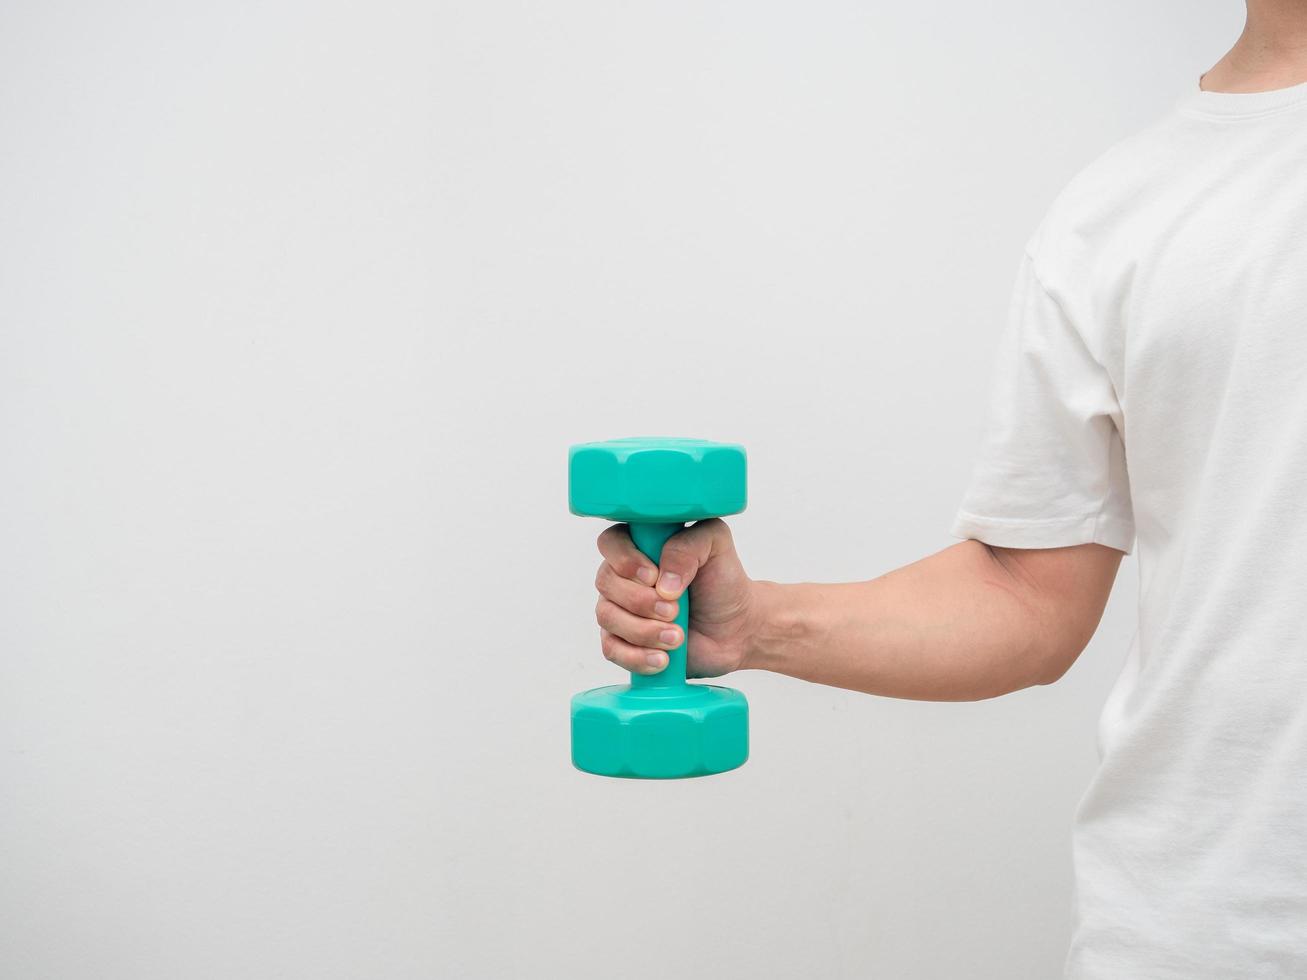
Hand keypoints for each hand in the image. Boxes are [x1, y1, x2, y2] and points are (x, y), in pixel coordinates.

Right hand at [594, 518, 754, 677]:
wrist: (736, 628)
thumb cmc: (723, 583)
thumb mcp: (716, 546)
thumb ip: (688, 545)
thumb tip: (662, 581)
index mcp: (642, 546)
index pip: (611, 542)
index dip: (625, 560)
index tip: (654, 576)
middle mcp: (625, 576)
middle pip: (605, 582)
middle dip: (641, 601)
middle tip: (674, 610)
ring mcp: (621, 610)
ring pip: (607, 617)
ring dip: (643, 631)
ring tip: (677, 637)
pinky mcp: (625, 642)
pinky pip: (611, 649)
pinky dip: (637, 656)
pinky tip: (662, 658)